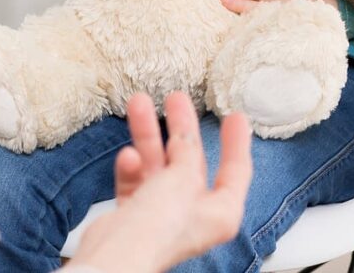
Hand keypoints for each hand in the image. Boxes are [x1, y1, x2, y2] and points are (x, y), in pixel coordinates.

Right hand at [68, 92, 252, 272]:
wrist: (117, 253)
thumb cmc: (159, 228)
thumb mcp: (182, 178)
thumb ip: (186, 151)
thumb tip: (186, 133)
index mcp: (221, 211)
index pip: (236, 170)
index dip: (236, 141)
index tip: (236, 117)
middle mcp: (194, 212)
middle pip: (191, 161)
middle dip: (181, 127)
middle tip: (177, 100)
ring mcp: (164, 212)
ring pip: (158, 164)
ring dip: (148, 135)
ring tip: (139, 103)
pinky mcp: (135, 212)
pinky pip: (136, 179)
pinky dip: (131, 166)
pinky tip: (127, 157)